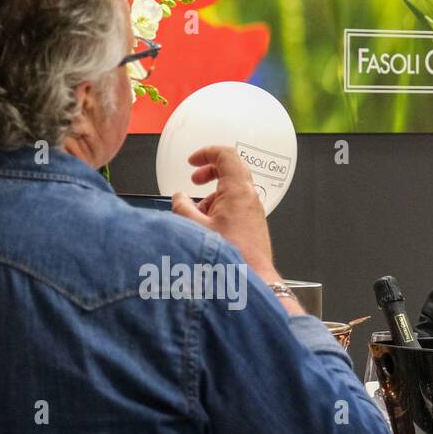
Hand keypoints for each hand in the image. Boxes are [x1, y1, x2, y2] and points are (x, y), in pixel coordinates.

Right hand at [171, 146, 280, 282]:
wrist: (251, 280)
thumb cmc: (230, 256)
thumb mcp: (195, 228)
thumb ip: (182, 207)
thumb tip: (178, 198)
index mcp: (237, 190)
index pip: (226, 155)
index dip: (206, 153)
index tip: (192, 162)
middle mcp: (249, 197)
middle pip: (231, 170)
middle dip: (208, 172)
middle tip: (194, 180)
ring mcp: (254, 211)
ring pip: (232, 190)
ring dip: (212, 195)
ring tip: (197, 214)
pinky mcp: (254, 224)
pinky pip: (236, 206)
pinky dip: (220, 208)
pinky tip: (208, 228)